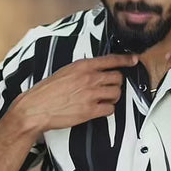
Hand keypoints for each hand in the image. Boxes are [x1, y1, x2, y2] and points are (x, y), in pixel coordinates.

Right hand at [12, 53, 137, 133]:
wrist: (36, 108)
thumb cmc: (47, 91)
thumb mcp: (65, 71)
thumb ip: (82, 70)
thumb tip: (96, 71)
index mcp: (82, 66)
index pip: (111, 60)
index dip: (126, 60)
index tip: (134, 60)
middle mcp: (89, 78)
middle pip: (118, 78)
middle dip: (117, 82)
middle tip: (110, 86)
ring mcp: (91, 94)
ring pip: (116, 93)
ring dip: (113, 96)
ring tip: (104, 98)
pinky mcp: (90, 111)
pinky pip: (110, 109)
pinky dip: (108, 109)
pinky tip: (100, 108)